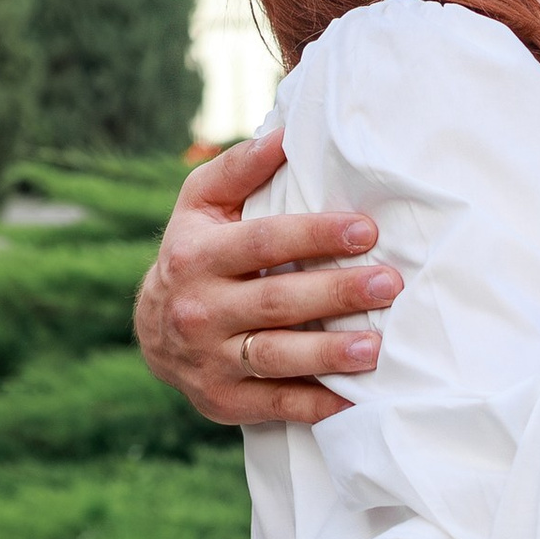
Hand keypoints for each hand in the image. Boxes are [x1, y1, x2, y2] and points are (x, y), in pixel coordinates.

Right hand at [133, 129, 400, 427]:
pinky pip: (274, 404)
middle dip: (335, 292)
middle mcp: (199, 309)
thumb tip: (286, 133)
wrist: (151, 331)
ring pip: (275, 357)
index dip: (315, 236)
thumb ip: (240, 168)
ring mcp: (210, 360)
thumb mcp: (200, 204)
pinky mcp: (223, 400)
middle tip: (388, 285)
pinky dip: (315, 405)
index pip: (263, 242)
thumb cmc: (193, 252)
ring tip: (375, 347)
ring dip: (327, 353)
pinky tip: (354, 399)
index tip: (366, 230)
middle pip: (276, 301)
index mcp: (197, 255)